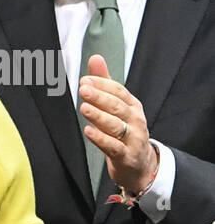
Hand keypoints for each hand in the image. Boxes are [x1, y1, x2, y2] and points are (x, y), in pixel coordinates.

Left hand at [79, 54, 158, 195]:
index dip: (103, 84)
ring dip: (99, 116)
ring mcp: (132, 138)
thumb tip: (95, 58)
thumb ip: (105, 84)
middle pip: (117, 106)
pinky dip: (101, 138)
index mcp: (132, 106)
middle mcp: (135, 120)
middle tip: (83, 89)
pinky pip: (113, 146)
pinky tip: (89, 131)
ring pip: (115, 125)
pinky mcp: (126, 156)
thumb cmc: (125, 133)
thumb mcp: (117, 107)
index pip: (119, 91)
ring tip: (84, 107)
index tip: (86, 79)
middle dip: (100, 97)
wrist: (140, 166)